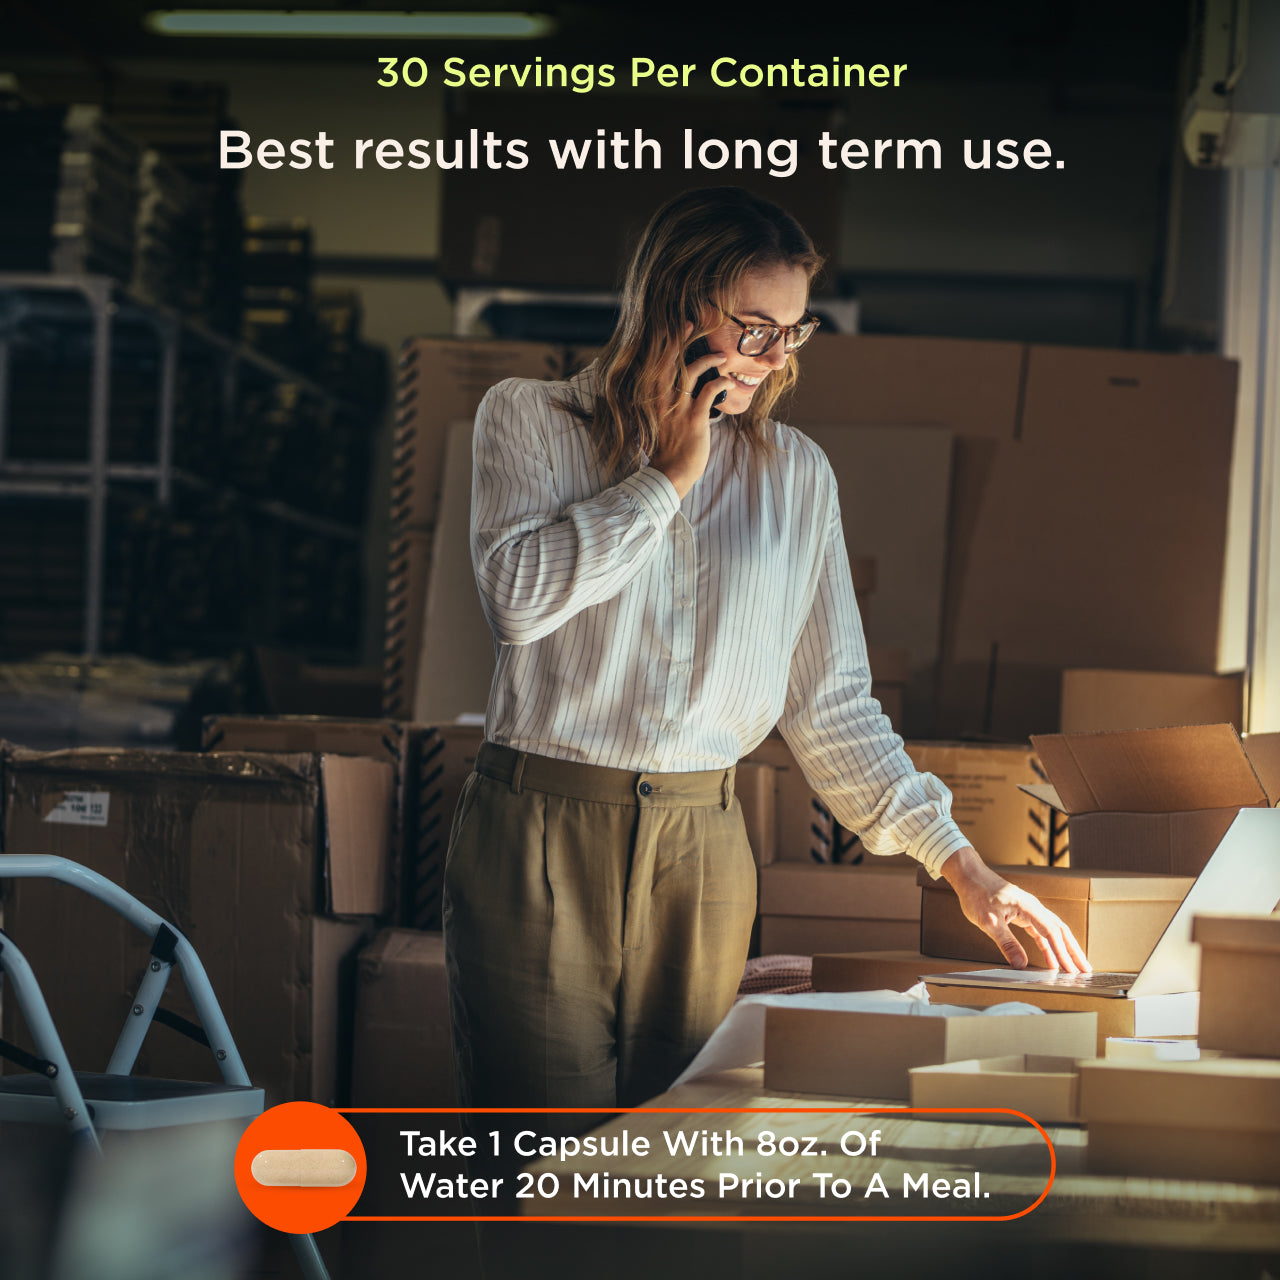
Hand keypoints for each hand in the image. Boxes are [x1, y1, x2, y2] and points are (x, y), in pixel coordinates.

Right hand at [649, 338, 730, 498]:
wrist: (670, 473)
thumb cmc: (666, 448)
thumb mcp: (659, 421)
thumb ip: (663, 402)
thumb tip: (674, 387)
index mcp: (651, 398)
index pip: (655, 363)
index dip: (664, 342)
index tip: (675, 327)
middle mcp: (661, 398)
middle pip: (670, 359)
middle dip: (681, 338)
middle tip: (693, 323)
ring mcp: (677, 407)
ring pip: (692, 370)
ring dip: (709, 359)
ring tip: (721, 356)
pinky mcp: (694, 417)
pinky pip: (710, 390)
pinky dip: (721, 382)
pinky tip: (728, 380)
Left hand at [939, 847, 1090, 972]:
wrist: (969, 875)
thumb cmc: (977, 894)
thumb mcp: (988, 922)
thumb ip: (1006, 943)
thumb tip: (1020, 964)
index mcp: (1028, 908)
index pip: (1052, 933)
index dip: (1062, 953)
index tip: (1070, 970)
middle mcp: (1034, 907)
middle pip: (1060, 930)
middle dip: (1073, 951)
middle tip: (1085, 970)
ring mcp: (1030, 909)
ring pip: (1054, 930)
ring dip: (1065, 948)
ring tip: (1075, 966)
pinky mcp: (1023, 912)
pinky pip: (1041, 930)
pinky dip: (1049, 944)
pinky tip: (1052, 958)